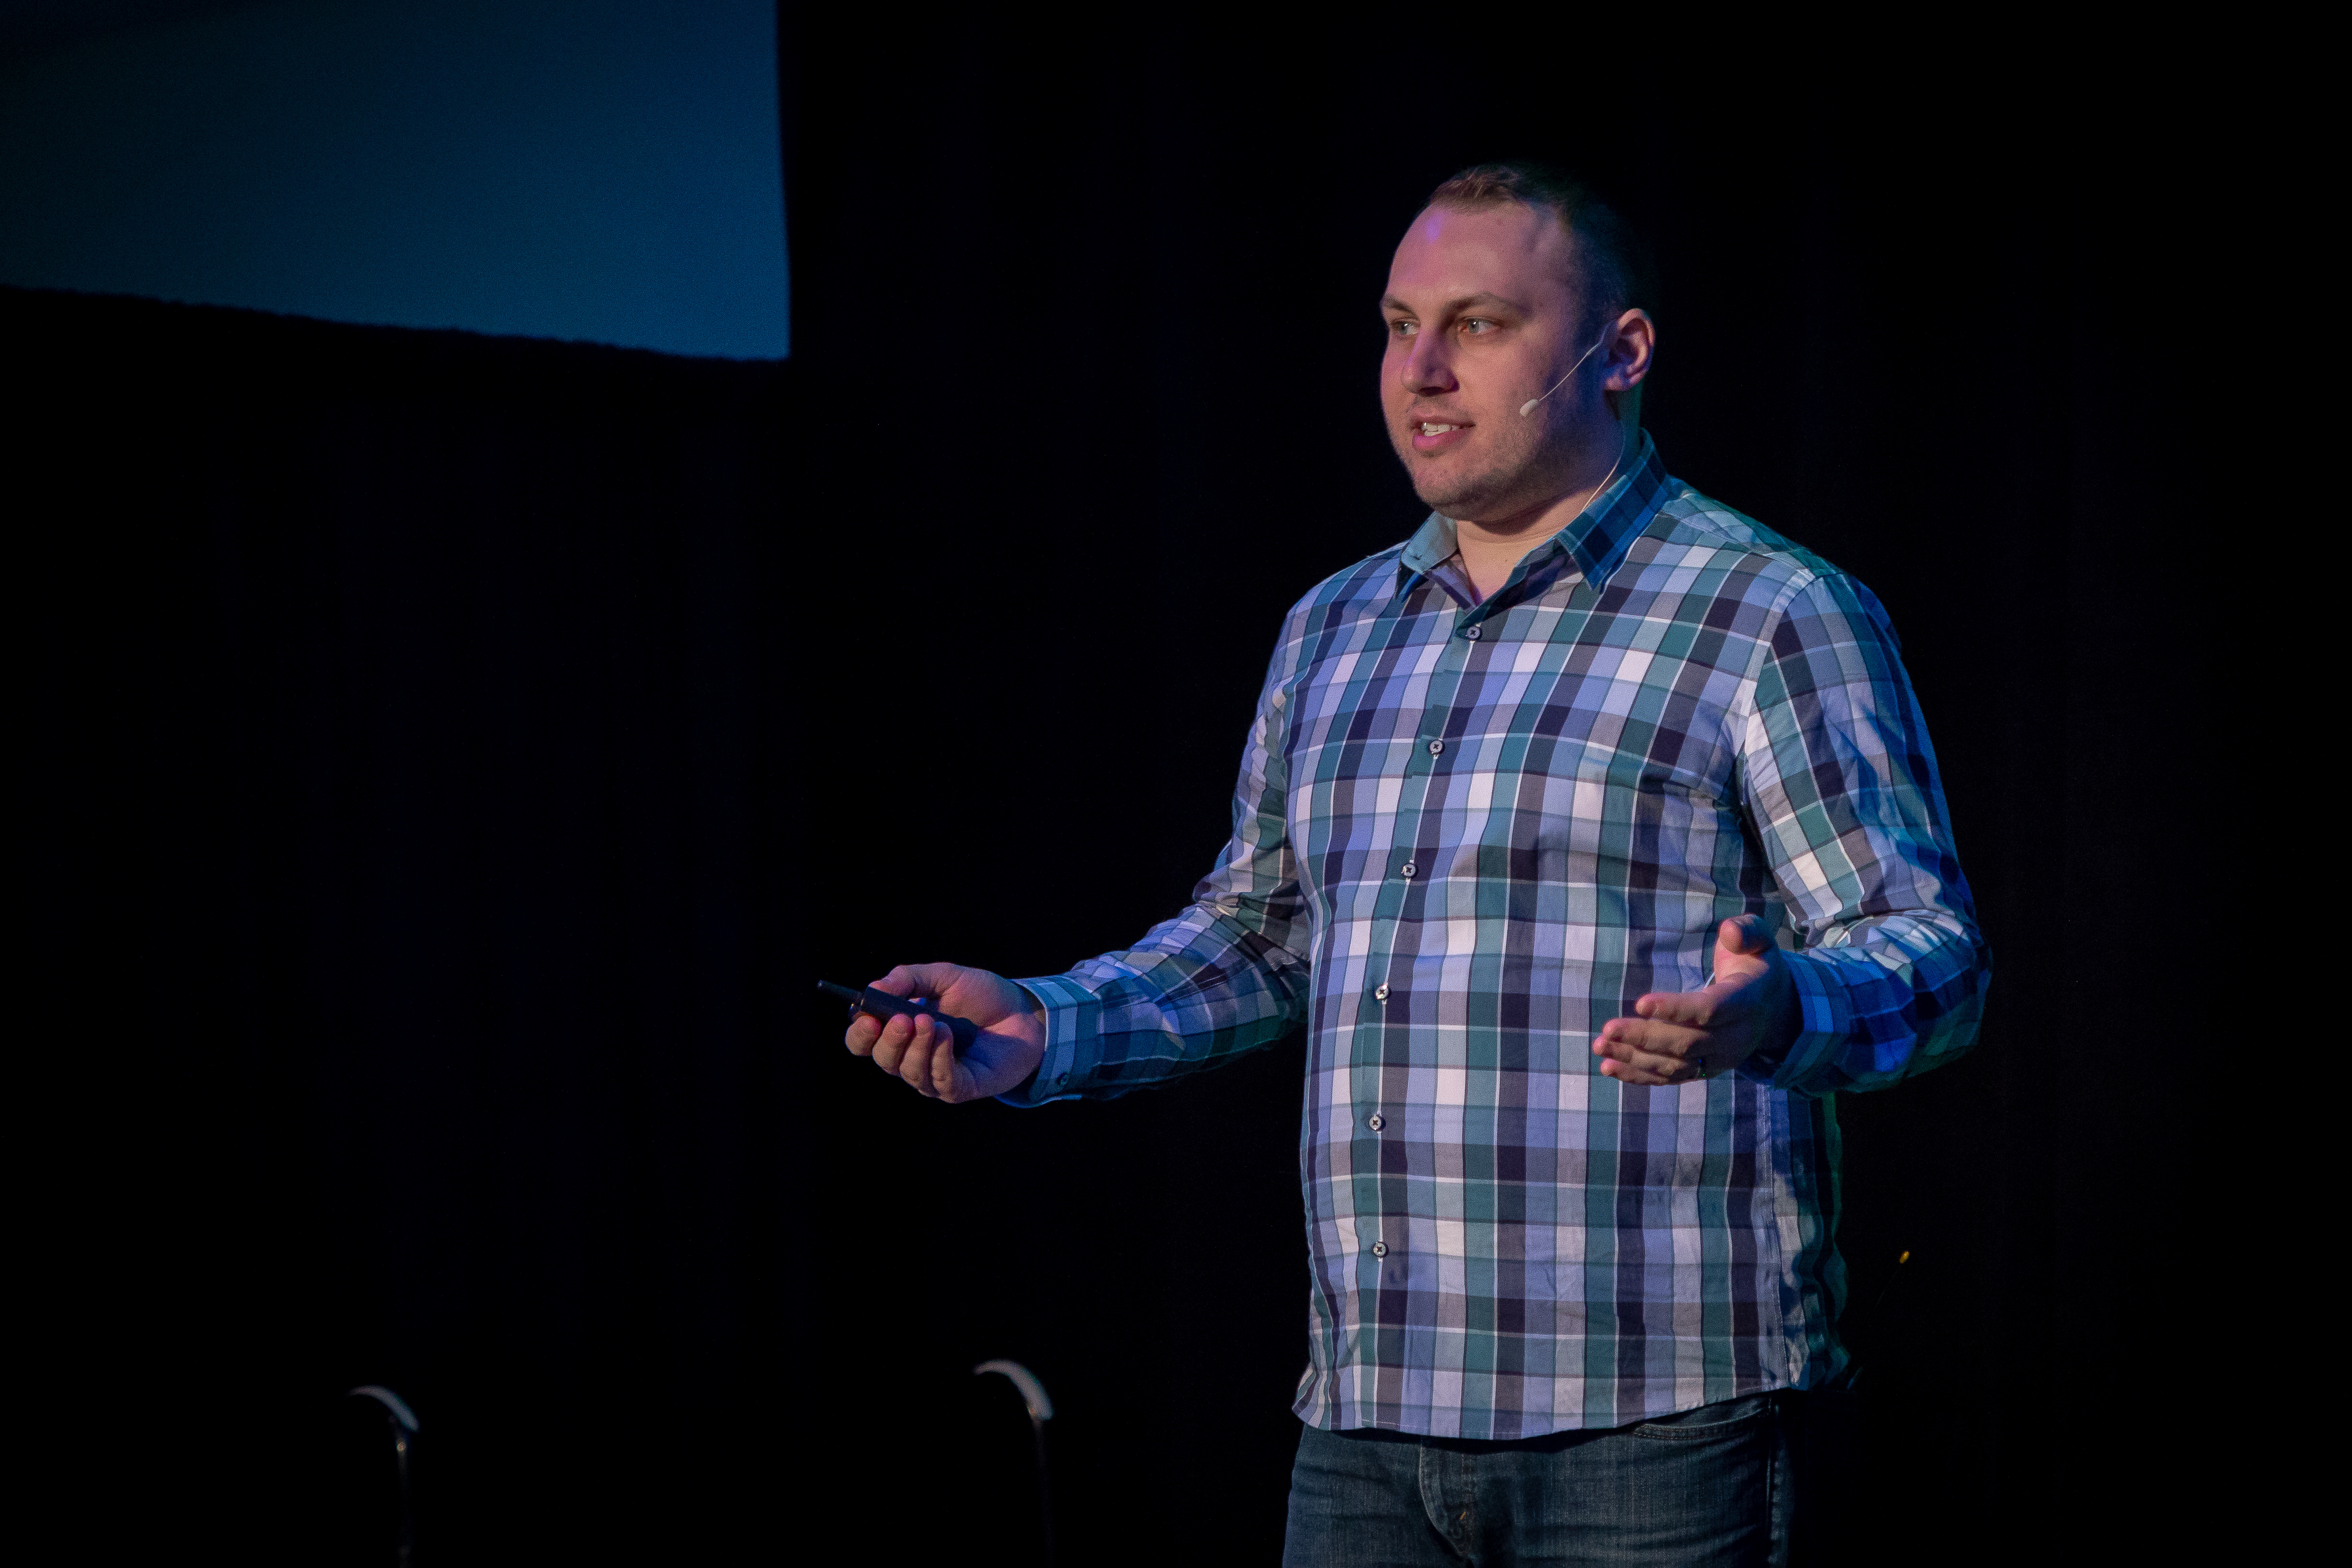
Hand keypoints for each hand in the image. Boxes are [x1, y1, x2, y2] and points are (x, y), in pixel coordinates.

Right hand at [844, 962, 1046, 1103]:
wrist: (1023, 1012)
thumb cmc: (980, 996)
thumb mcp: (943, 976)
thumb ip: (908, 978)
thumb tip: (873, 988)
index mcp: (900, 1032)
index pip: (863, 1042)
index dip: (860, 1033)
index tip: (866, 1016)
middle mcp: (911, 1058)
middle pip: (883, 1060)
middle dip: (889, 1039)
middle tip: (903, 1018)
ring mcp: (934, 1076)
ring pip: (909, 1072)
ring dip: (917, 1046)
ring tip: (932, 1021)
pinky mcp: (960, 1088)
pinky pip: (940, 1081)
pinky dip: (939, 1058)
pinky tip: (947, 1034)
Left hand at [1593, 915, 1798, 1086]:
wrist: (1774, 1009)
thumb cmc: (1754, 965)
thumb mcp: (1761, 941)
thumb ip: (1747, 931)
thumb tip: (1729, 932)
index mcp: (1746, 1002)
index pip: (1710, 1010)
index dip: (1675, 1009)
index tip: (1640, 1003)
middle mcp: (1734, 1037)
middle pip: (1687, 1044)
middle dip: (1644, 1038)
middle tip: (1607, 1029)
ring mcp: (1720, 1058)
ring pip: (1676, 1066)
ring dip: (1635, 1059)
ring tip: (1600, 1047)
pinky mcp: (1705, 1069)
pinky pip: (1672, 1078)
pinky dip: (1639, 1076)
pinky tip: (1609, 1067)